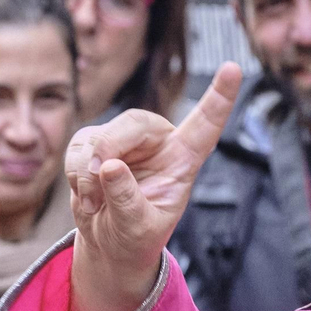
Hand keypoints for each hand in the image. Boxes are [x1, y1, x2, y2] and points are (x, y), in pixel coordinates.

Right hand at [66, 63, 241, 310]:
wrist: (108, 241)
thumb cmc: (134, 236)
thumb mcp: (138, 229)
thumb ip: (128, 201)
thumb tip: (110, 166)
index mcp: (183, 159)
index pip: (205, 125)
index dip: (220, 97)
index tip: (234, 69)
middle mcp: (157, 141)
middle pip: (135, 123)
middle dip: (110, 146)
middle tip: (97, 174)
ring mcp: (124, 140)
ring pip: (100, 135)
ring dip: (87, 172)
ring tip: (93, 204)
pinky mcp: (94, 142)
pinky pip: (79, 147)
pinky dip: (75, 173)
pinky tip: (85, 196)